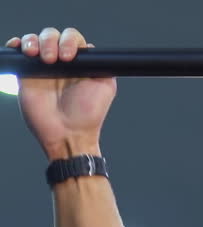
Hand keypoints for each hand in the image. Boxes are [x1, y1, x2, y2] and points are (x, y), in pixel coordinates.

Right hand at [5, 27, 115, 158]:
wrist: (68, 135)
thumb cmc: (87, 117)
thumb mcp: (106, 88)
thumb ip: (103, 66)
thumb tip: (95, 51)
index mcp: (78, 63)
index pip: (71, 38)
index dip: (69, 41)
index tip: (68, 56)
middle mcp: (60, 63)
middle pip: (52, 35)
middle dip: (51, 41)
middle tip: (52, 60)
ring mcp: (43, 68)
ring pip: (36, 40)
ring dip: (35, 41)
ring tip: (37, 56)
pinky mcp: (26, 75)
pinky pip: (19, 51)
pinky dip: (18, 44)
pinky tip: (22, 49)